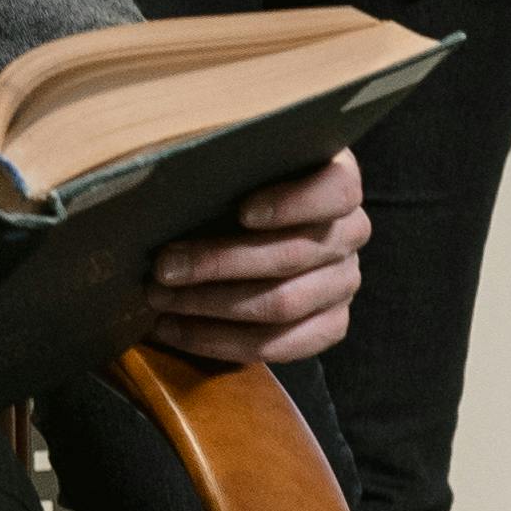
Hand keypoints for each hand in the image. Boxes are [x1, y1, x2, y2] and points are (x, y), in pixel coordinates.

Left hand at [139, 149, 367, 374]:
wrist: (249, 229)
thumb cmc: (235, 185)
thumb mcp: (235, 164)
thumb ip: (222, 164)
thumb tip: (173, 177)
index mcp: (339, 180)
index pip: (337, 191)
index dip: (293, 203)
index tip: (242, 212)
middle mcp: (351, 232)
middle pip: (292, 256)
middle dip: (219, 264)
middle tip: (162, 267)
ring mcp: (344, 282)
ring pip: (282, 305)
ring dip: (210, 305)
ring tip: (159, 299)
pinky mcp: (330, 325)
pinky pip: (281, 345)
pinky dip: (220, 341)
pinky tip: (174, 330)